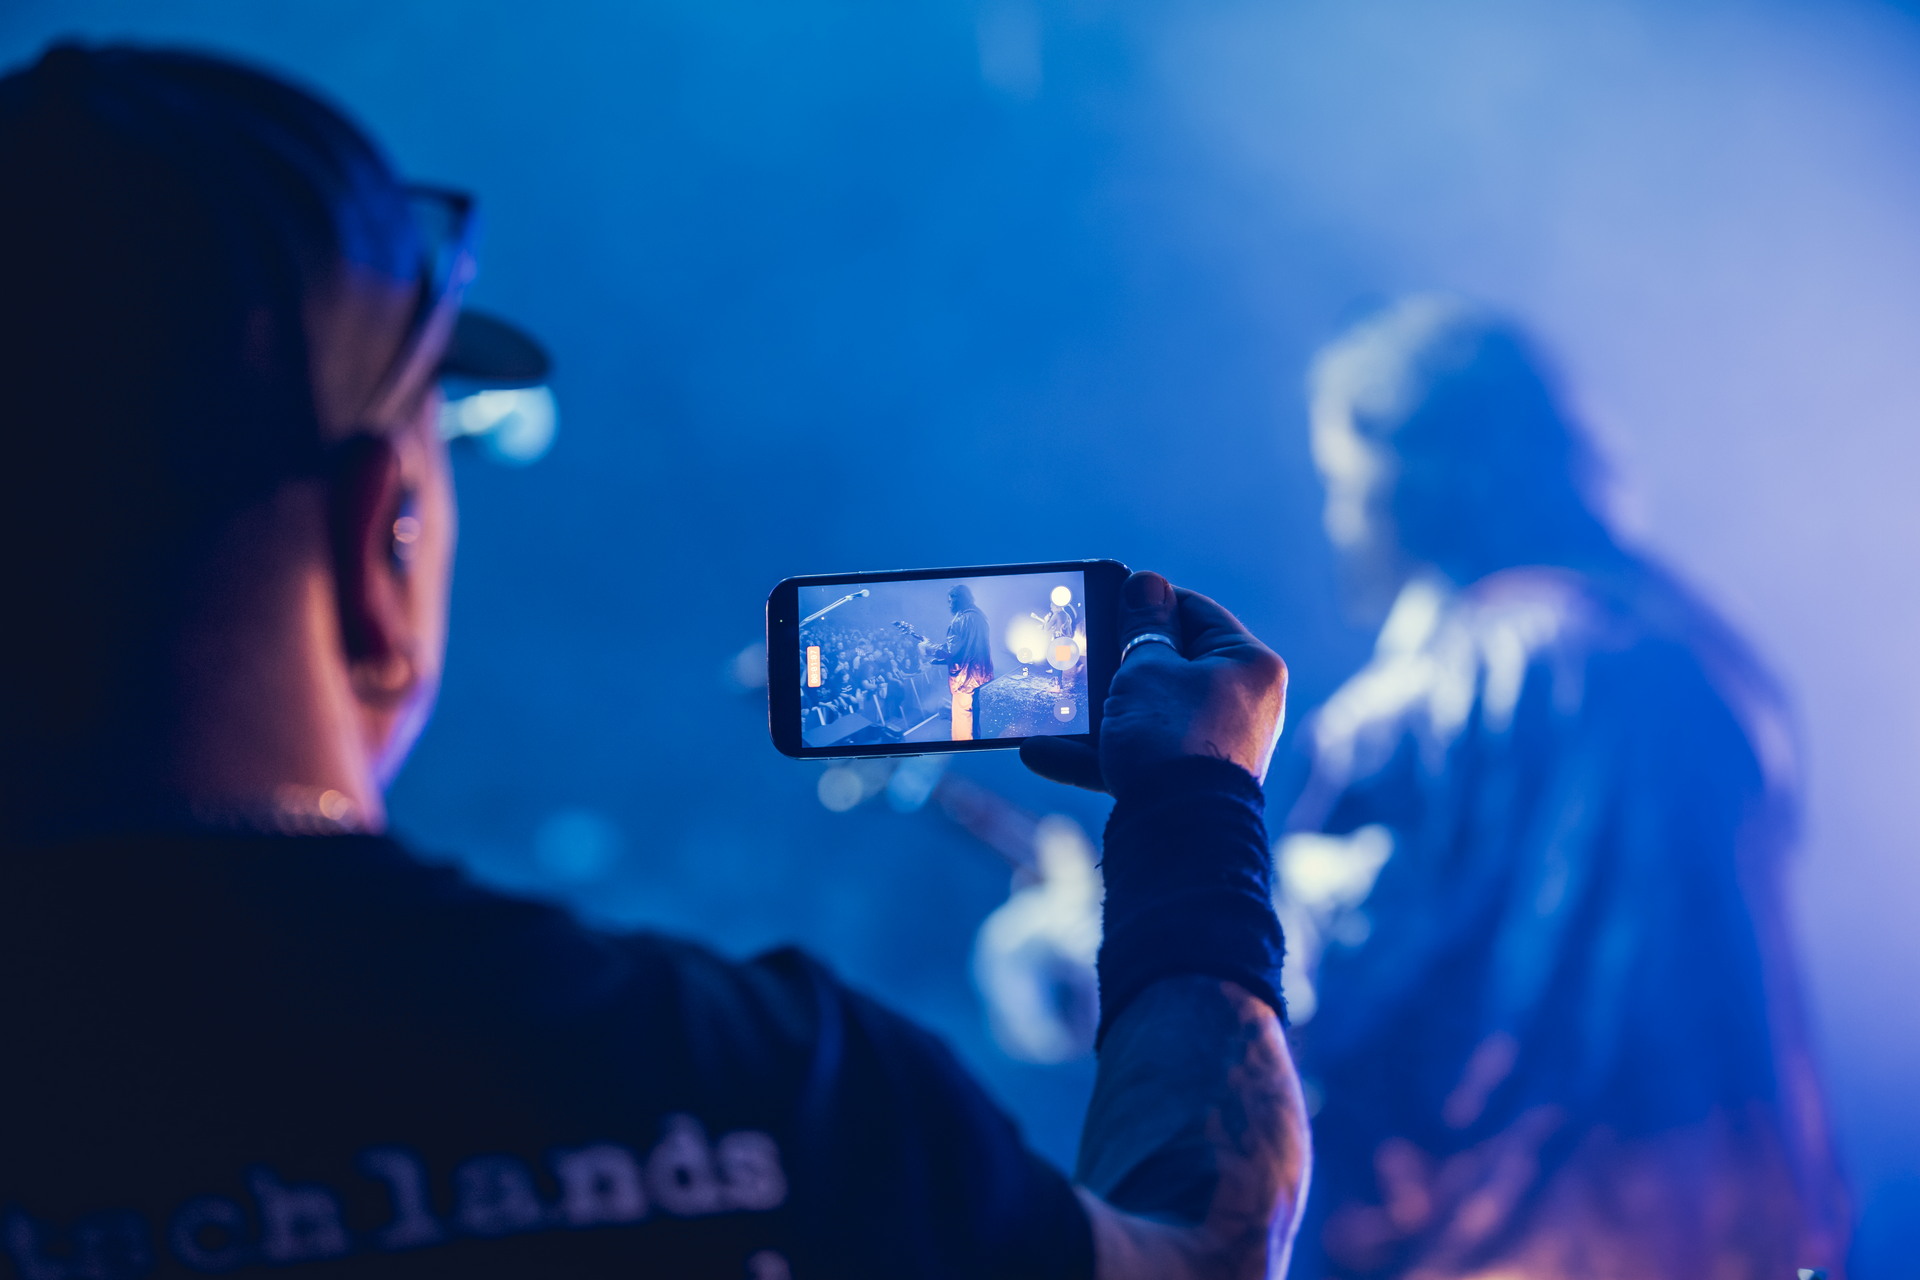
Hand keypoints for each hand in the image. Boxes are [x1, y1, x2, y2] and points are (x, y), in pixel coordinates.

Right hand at [1022, 571, 1286, 796]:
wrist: (1178, 835)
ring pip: (1148, 712)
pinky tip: (1043, 753)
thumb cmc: (1171, 739)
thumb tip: (1146, 582)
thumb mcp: (1146, 669)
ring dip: (1098, 711)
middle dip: (1115, 663)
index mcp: (1248, 665)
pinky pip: (1142, 753)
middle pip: (1169, 664)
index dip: (1146, 603)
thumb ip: (1142, 626)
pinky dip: (1100, 752)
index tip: (1106, 602)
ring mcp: (1216, 744)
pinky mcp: (1189, 781)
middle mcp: (1243, 704)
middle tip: (1077, 653)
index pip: (1194, 611)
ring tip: (1052, 706)